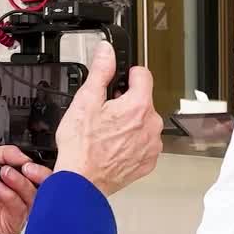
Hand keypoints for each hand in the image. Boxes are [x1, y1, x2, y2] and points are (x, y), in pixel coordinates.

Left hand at [0, 145, 52, 233]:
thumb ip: (3, 152)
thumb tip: (23, 155)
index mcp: (10, 181)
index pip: (35, 175)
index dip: (37, 167)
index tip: (29, 160)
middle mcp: (13, 196)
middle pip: (41, 188)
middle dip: (38, 175)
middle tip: (27, 167)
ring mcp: (11, 211)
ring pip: (33, 200)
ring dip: (21, 184)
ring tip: (4, 173)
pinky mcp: (6, 225)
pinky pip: (19, 212)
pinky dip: (11, 197)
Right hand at [53, 42, 163, 196]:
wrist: (81, 181)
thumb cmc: (82, 147)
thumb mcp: (86, 100)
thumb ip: (101, 71)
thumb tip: (106, 51)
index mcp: (139, 106)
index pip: (144, 75)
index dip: (128, 75)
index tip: (118, 81)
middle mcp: (152, 125)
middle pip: (143, 100)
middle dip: (125, 102)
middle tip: (104, 113)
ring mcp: (152, 145)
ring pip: (144, 123)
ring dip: (129, 123)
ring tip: (106, 133)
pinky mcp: (148, 161)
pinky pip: (144, 143)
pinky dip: (131, 142)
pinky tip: (113, 146)